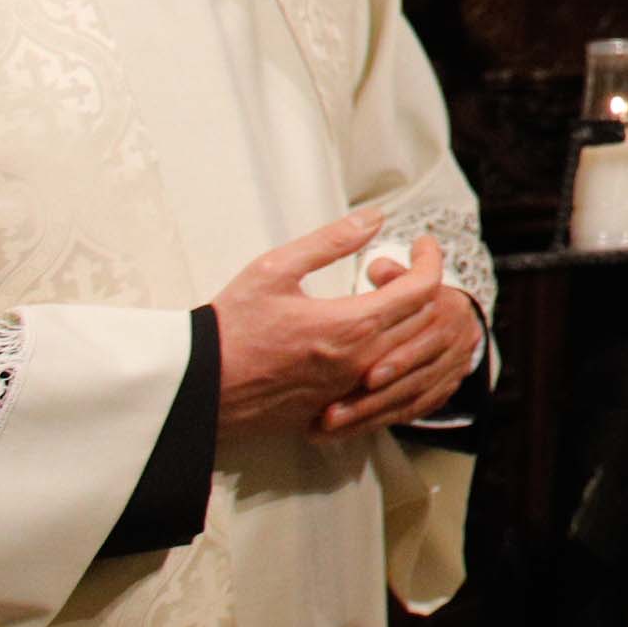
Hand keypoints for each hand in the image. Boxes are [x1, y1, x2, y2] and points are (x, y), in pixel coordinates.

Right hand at [210, 212, 465, 447]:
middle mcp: (361, 363)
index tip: (422, 243)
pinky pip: (387, 380)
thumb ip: (330, 241)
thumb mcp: (275, 269)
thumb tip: (375, 218)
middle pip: (424, 321)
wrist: (196, 389)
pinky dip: (393, 352)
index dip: (430, 260)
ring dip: (410, 319)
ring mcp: (351, 390)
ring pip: (409, 353)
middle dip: (422, 285)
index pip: (422, 289)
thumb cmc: (229, 328)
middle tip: (394, 267)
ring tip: (385, 294)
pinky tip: (369, 333)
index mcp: (351, 326)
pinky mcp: (338, 408)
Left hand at [319, 243, 486, 438]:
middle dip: (374, 397)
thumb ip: (391, 274)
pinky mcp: (441, 392)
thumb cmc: (418, 298)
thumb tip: (377, 268)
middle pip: (415, 377)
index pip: (426, 340)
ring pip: (410, 398)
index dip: (399, 360)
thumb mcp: (407, 276)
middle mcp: (452, 341)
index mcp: (444, 309)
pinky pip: (411, 412)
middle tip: (333, 411)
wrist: (457, 319)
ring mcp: (450, 369)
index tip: (367, 377)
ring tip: (329, 424)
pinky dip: (378, 422)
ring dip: (369, 414)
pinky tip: (346, 431)